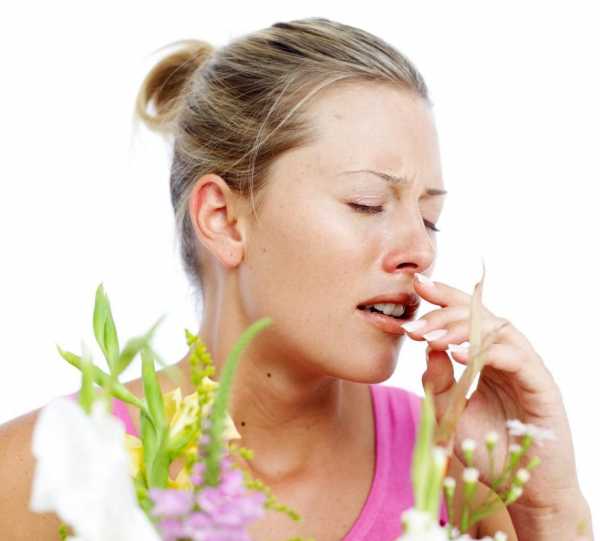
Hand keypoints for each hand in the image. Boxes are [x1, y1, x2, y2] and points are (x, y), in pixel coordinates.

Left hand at [403, 272, 582, 514]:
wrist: (523, 486)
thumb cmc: (486, 447)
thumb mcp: (450, 411)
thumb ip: (437, 380)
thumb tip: (427, 348)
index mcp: (484, 355)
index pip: (464, 316)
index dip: (442, 297)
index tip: (416, 284)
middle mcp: (506, 354)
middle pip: (478, 315)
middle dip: (443, 313)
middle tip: (414, 326)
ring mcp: (525, 366)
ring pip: (496, 329)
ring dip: (460, 330)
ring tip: (431, 339)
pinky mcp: (541, 383)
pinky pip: (514, 357)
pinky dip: (487, 352)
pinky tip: (460, 356)